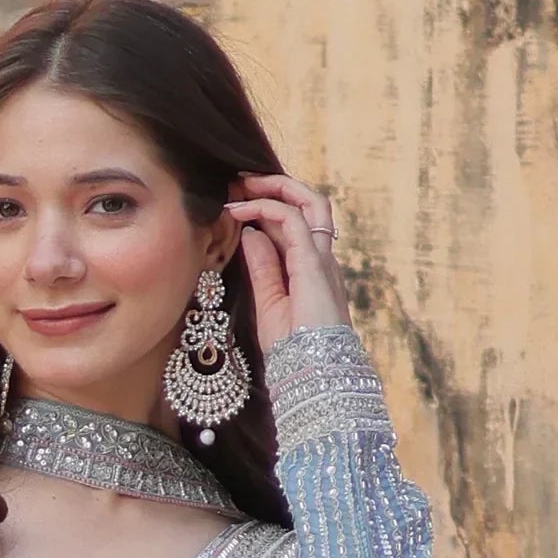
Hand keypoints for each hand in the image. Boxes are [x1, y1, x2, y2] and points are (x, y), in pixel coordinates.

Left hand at [225, 175, 353, 357]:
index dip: (267, 209)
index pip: (294, 226)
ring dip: (274, 187)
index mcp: (312, 270)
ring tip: (242, 185)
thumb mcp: (269, 303)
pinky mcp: (313, 263)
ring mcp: (321, 258)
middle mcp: (322, 258)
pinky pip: (292, 220)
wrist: (312, 375)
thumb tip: (250, 235)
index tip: (235, 205)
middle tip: (240, 182)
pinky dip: (265, 208)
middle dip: (275, 187)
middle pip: (308, 203)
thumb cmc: (294, 352)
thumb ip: (263, 268)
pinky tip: (241, 211)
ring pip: (308, 201)